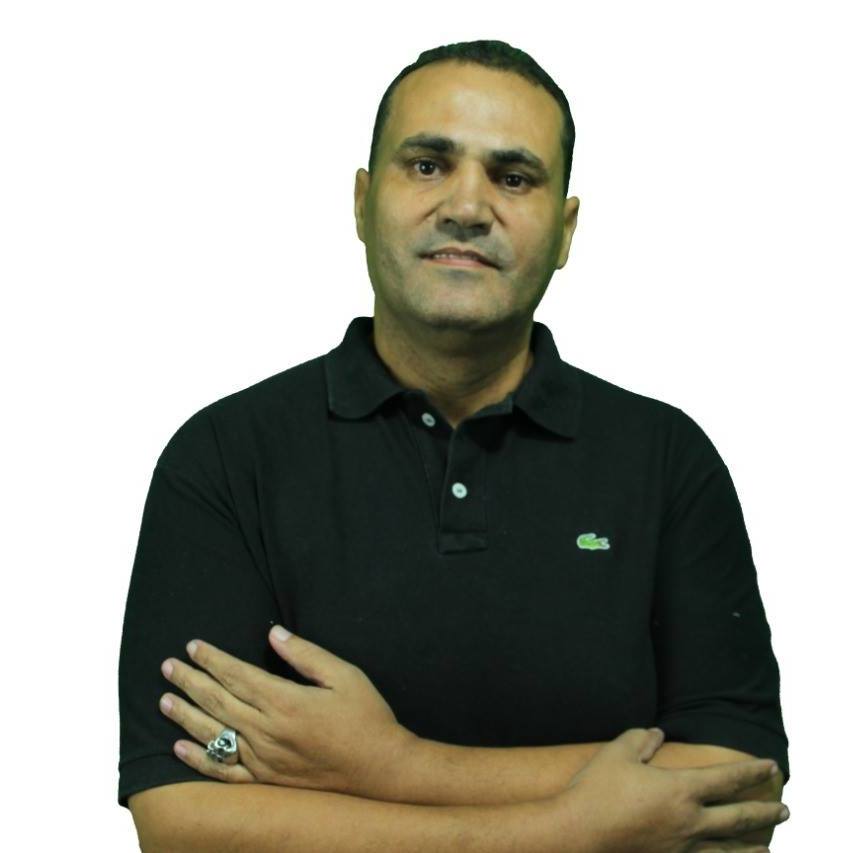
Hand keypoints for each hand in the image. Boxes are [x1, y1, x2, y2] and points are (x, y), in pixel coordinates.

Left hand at [159, 626, 416, 796]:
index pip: (237, 675)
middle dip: (190, 681)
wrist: (380, 770)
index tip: (193, 645)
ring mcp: (265, 759)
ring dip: (186, 715)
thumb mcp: (344, 675)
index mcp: (286, 702)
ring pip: (214, 734)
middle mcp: (269, 732)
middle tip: (168, 666)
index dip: (212, 659)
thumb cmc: (366, 717)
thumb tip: (273, 633)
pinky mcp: (267, 780)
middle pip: (219, 701)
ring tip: (165, 699)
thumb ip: (305, 654)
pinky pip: (224, 772)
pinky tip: (180, 747)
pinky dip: (199, 759)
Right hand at [546, 728, 787, 851]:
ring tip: (767, 849)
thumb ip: (639, 739)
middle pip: (739, 818)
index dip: (751, 771)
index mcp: (680, 790)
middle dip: (765, 811)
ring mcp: (681, 849)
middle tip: (785, 808)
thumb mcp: (616, 753)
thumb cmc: (595, 790)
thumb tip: (656, 733)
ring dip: (751, 848)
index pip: (727, 778)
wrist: (577, 835)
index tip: (771, 767)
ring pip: (728, 851)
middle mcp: (689, 822)